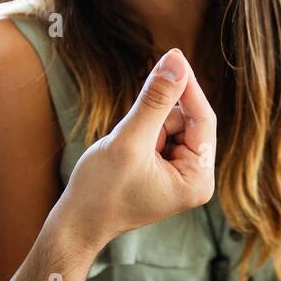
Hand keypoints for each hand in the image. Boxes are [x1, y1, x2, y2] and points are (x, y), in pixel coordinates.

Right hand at [52, 48, 215, 250]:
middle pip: (188, 121)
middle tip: (133, 133)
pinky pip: (160, 135)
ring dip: (147, 126)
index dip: (187, 87)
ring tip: (125, 151)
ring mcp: (181, 175)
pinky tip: (126, 153)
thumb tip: (176, 61)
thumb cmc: (100, 191)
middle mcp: (197, 178)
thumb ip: (155, 99)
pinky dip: (142, 133)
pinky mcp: (165, 170)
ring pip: (171, 125)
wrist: (75, 223)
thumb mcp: (130, 139)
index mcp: (198, 179)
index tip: (174, 56)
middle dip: (158, 117)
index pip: (204, 120)